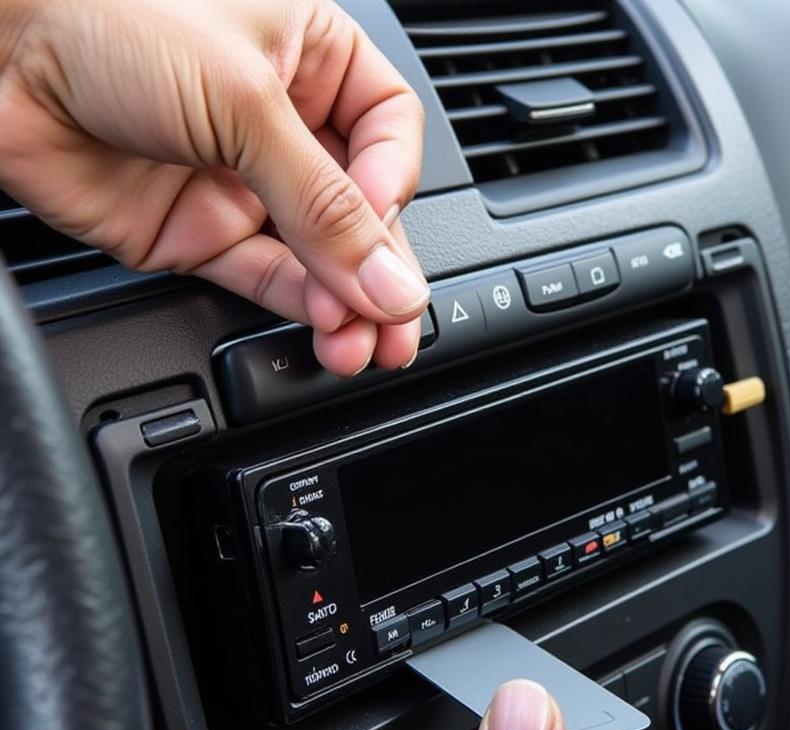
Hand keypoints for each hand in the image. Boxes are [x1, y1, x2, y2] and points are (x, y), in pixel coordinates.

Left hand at [0, 0, 428, 374]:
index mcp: (309, 57)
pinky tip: (324, 326)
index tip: (382, 226)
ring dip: (344, 303)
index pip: (386, 135)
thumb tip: (388, 280)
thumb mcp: (244, 99)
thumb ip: (322, 204)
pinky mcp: (196, 232)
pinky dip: (295, 306)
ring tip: (361, 344)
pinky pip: (262, 278)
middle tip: (396, 323)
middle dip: (379, 269)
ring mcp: (237, 181)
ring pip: (313, 255)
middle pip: (357, 209)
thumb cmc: (101, 9)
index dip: (394, 186)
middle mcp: (279, 122)